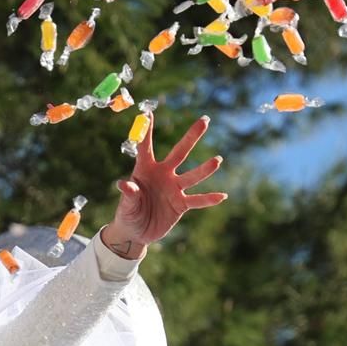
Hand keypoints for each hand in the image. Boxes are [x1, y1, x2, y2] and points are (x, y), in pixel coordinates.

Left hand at [99, 114, 227, 257]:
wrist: (136, 232)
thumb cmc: (128, 214)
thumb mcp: (126, 206)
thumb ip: (129, 194)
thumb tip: (124, 184)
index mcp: (145, 170)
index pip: (146, 148)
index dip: (146, 131)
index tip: (147, 112)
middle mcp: (163, 174)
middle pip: (180, 153)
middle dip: (192, 137)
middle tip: (205, 120)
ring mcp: (174, 188)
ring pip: (192, 176)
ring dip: (205, 169)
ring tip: (218, 160)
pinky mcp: (181, 204)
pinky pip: (197, 200)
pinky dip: (209, 199)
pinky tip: (222, 196)